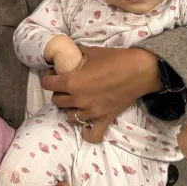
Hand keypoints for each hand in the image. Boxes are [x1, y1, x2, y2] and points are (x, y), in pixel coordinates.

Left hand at [41, 47, 161, 142]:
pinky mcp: (104, 119)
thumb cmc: (115, 59)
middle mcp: (78, 99)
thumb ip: (75, 53)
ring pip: (69, 116)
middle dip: (59, 93)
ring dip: (70, 109)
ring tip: (76, 102)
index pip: (47, 84)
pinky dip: (87, 133)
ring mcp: (91, 111)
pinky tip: (86, 126)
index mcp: (72, 82)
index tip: (54, 74)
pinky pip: (92, 135)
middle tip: (66, 86)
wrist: (139, 70)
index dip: (48, 77)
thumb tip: (66, 50)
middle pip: (57, 101)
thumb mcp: (90, 51)